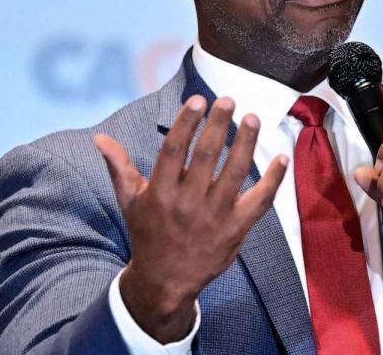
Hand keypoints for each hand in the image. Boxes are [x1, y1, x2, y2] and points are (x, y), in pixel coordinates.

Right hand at [94, 95, 287, 342]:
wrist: (165, 281)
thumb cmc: (148, 233)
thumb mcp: (130, 201)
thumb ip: (119, 166)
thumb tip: (101, 138)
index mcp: (161, 192)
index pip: (174, 150)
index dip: (186, 123)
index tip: (198, 99)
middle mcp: (187, 203)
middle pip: (206, 156)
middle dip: (218, 125)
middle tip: (228, 100)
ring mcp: (214, 216)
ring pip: (234, 173)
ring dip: (246, 143)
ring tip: (252, 118)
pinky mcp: (236, 228)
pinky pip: (260, 200)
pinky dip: (273, 179)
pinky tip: (282, 157)